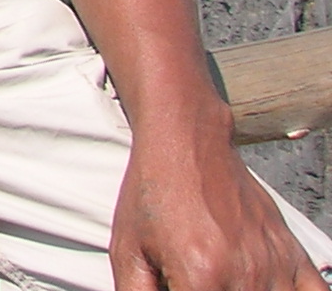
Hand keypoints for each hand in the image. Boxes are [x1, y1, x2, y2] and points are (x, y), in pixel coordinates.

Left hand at [111, 116, 325, 288]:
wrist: (187, 145)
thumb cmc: (155, 194)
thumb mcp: (128, 252)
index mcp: (202, 278)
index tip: (181, 289)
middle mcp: (246, 275)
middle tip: (199, 282)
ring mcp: (275, 266)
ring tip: (219, 282)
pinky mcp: (293, 254)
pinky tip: (268, 288)